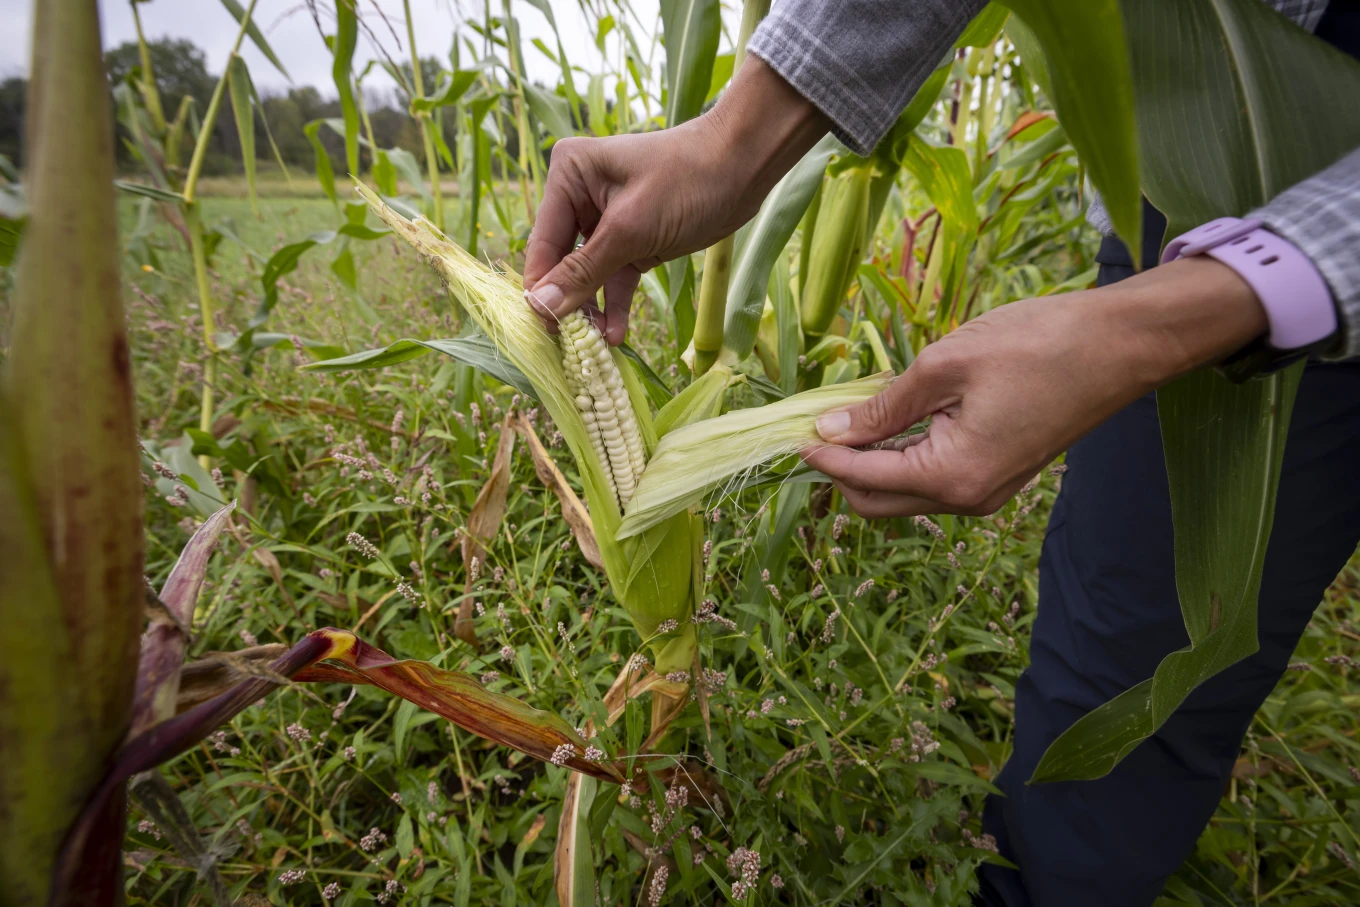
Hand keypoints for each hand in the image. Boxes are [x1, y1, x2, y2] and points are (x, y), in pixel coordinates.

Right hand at [523, 57, 827, 343]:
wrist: (745, 167)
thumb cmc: (687, 182)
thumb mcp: (630, 230)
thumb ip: (583, 271)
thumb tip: (539, 307)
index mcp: (567, 176)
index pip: (542, 243)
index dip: (541, 288)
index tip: (542, 331)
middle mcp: (579, 196)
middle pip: (561, 262)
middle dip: (567, 302)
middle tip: (569, 347)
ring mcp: (605, 220)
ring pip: (587, 275)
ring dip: (591, 309)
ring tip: (593, 346)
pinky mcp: (631, 240)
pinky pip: (613, 277)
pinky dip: (614, 304)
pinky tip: (615, 335)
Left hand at [802, 257, 1269, 517]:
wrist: (1121, 345)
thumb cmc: (1037, 345)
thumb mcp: (945, 366)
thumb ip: (883, 406)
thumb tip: (830, 431)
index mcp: (952, 476)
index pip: (862, 479)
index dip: (820, 457)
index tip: (789, 432)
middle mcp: (968, 499)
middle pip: (876, 502)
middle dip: (840, 470)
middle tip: (817, 422)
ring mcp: (987, 493)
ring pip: (904, 494)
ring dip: (872, 464)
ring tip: (854, 412)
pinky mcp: (999, 476)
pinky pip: (934, 480)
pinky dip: (904, 457)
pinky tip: (896, 417)